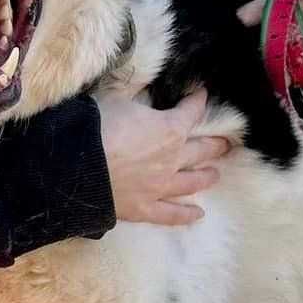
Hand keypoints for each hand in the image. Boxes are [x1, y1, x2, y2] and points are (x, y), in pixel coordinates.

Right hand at [100, 87, 231, 225]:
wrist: (76, 165)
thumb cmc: (97, 126)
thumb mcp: (118, 99)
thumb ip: (136, 96)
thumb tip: (141, 87)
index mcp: (170, 128)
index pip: (191, 112)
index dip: (197, 101)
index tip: (201, 95)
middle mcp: (173, 159)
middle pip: (200, 150)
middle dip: (214, 144)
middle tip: (226, 143)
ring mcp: (161, 186)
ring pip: (191, 182)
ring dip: (206, 177)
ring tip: (215, 175)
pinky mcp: (145, 208)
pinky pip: (171, 214)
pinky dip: (186, 215)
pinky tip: (198, 215)